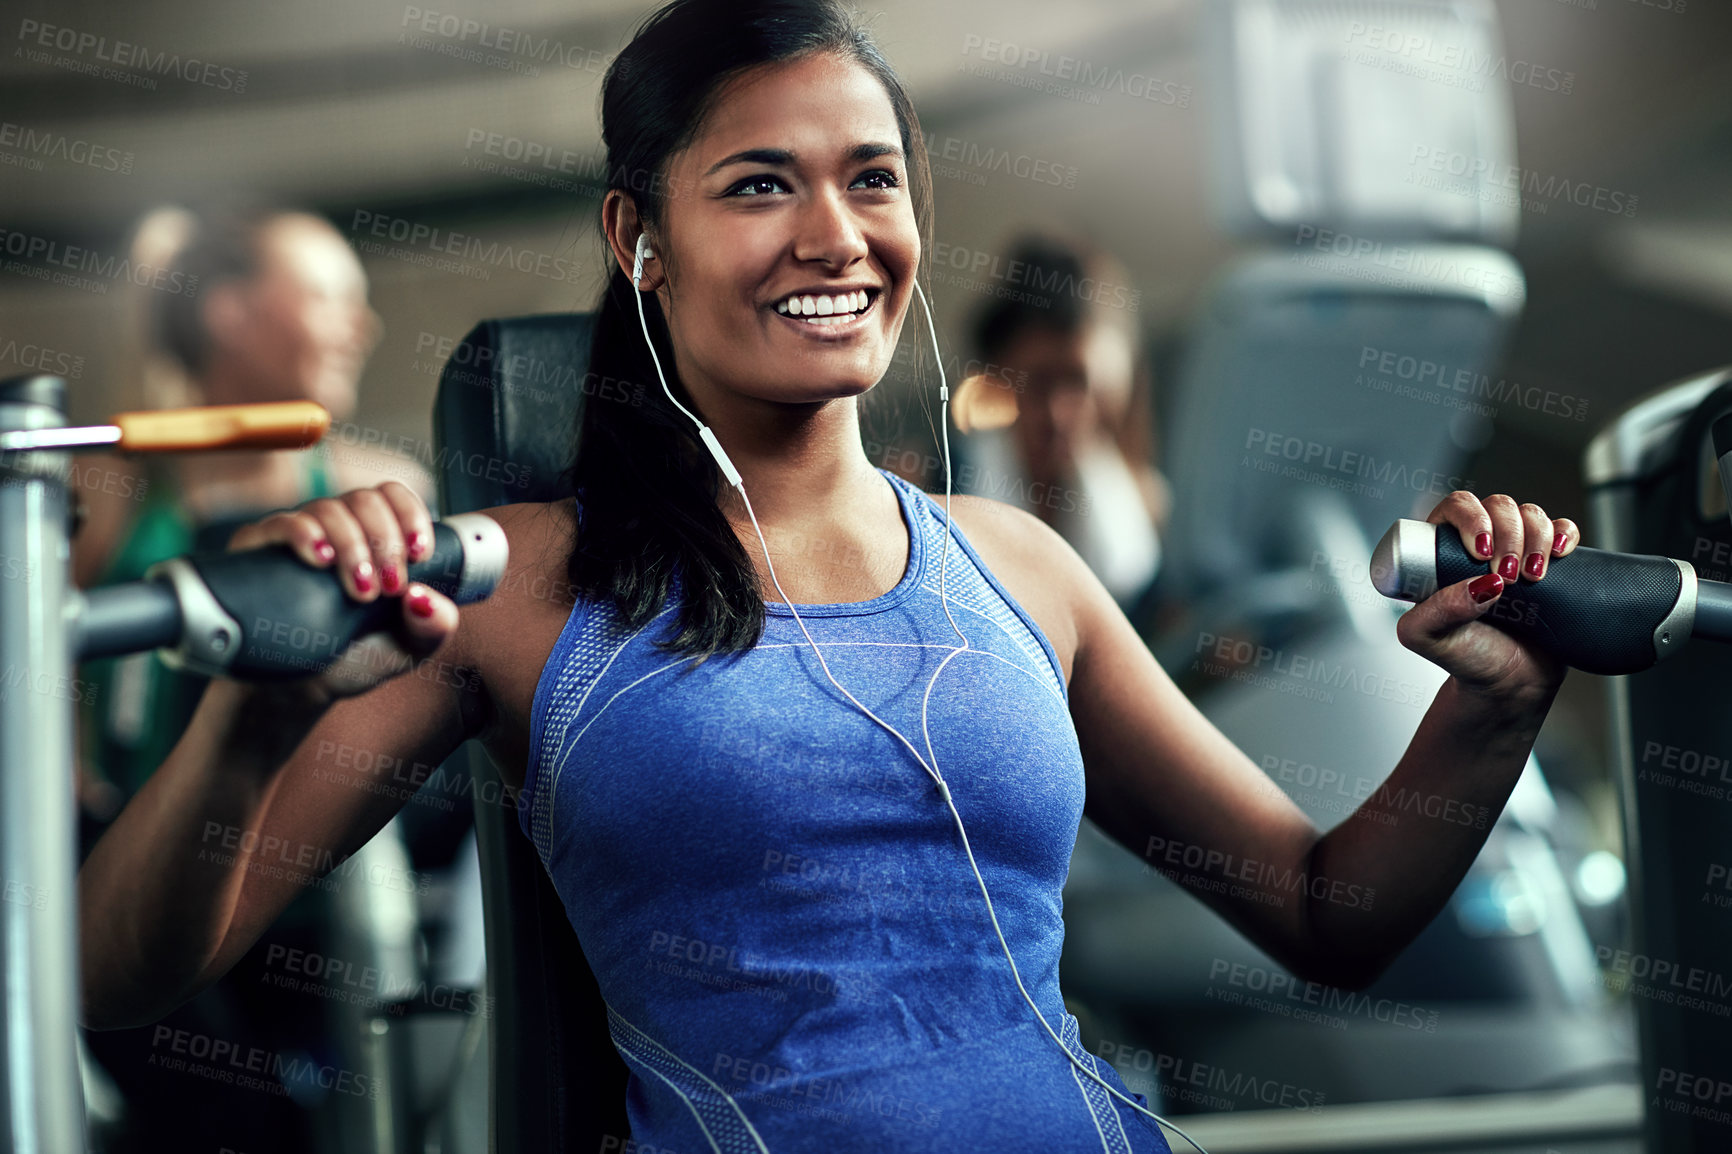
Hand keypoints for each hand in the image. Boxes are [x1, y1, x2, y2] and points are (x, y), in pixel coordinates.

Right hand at [225, 481, 459, 702]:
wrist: (298, 692)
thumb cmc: (356, 660)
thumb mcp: (406, 649)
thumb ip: (432, 628)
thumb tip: (426, 598)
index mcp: (376, 539)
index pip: (393, 497)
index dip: (411, 515)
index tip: (420, 553)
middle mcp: (338, 529)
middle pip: (365, 501)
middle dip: (385, 541)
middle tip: (389, 586)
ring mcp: (299, 536)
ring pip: (328, 509)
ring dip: (352, 545)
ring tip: (360, 589)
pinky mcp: (260, 550)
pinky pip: (280, 523)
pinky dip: (304, 533)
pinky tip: (318, 557)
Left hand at [1396, 491, 1580, 702]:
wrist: (1511, 684)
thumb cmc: (1466, 659)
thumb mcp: (1431, 638)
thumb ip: (1439, 611)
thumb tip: (1480, 584)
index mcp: (1439, 552)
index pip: (1453, 508)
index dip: (1471, 518)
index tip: (1482, 552)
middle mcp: (1477, 545)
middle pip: (1497, 506)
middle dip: (1508, 534)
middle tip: (1508, 577)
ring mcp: (1514, 550)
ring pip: (1529, 513)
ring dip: (1536, 538)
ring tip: (1531, 579)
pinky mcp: (1547, 560)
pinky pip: (1561, 528)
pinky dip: (1564, 533)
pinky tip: (1560, 553)